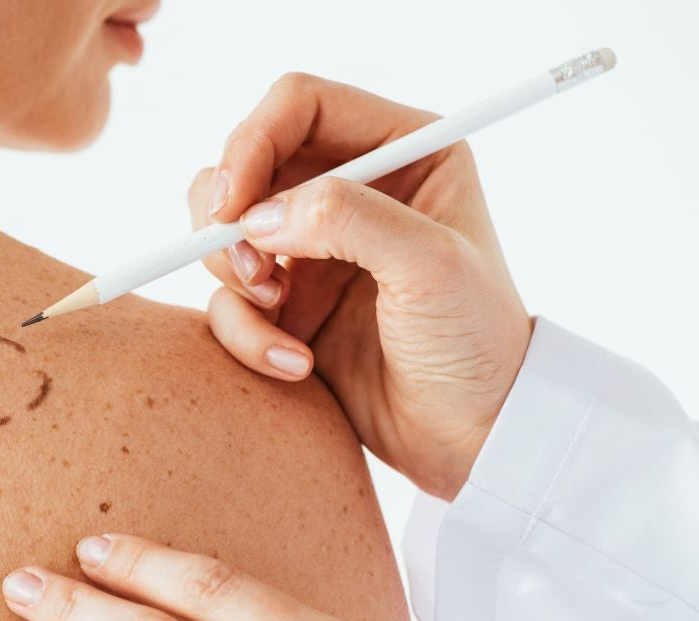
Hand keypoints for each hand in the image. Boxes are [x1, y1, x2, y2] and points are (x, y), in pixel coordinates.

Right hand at [187, 73, 531, 498]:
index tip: (233, 203)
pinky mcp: (287, 304)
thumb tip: (258, 214)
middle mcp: (350, 190)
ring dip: (232, 274)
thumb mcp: (429, 266)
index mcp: (401, 151)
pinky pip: (227, 300)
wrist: (473, 438)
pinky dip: (244, 333)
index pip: (300, 105)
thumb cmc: (476, 344)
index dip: (253, 141)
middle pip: (245, 161)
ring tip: (278, 314)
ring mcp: (313, 248)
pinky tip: (294, 365)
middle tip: (253, 270)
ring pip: (222, 229)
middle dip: (230, 215)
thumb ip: (348, 219)